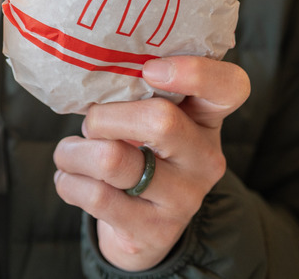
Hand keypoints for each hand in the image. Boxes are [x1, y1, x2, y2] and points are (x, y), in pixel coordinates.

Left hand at [53, 56, 249, 270]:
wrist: (142, 227)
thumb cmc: (140, 155)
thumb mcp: (150, 121)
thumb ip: (136, 93)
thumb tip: (91, 73)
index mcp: (206, 119)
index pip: (230, 88)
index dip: (195, 72)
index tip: (150, 69)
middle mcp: (205, 158)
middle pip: (160, 121)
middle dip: (102, 118)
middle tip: (90, 127)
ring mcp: (184, 197)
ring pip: (113, 160)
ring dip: (73, 153)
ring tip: (68, 154)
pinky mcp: (154, 229)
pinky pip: (97, 197)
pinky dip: (68, 183)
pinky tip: (68, 179)